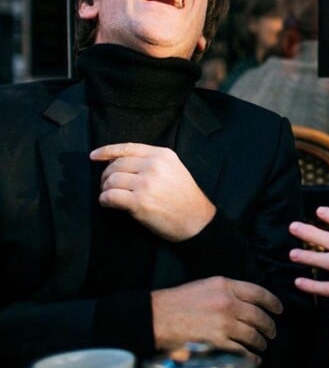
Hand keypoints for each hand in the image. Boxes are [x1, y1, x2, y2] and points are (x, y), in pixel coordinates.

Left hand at [90, 143, 215, 241]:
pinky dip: (105, 200)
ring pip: (111, 180)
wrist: (196, 219)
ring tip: (109, 195)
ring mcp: (146, 183)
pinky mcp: (139, 202)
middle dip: (106, 175)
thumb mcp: (174, 168)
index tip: (93, 156)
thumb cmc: (184, 195)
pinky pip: (110, 196)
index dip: (106, 151)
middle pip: (116, 165)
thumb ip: (152, 161)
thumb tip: (119, 161)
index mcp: (162, 155)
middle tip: (107, 185)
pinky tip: (109, 204)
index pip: (127, 148)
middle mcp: (153, 166)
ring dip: (105, 189)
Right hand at [151, 277, 283, 364]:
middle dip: (269, 325)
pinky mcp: (217, 342)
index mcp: (225, 285)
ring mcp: (223, 323)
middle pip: (259, 315)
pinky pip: (241, 351)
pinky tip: (253, 358)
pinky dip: (250, 357)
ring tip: (262, 344)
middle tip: (272, 331)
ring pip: (253, 334)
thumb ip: (228, 290)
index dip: (272, 302)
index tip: (278, 309)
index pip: (258, 292)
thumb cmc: (179, 301)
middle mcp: (228, 303)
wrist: (158, 316)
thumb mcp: (207, 285)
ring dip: (261, 342)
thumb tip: (247, 301)